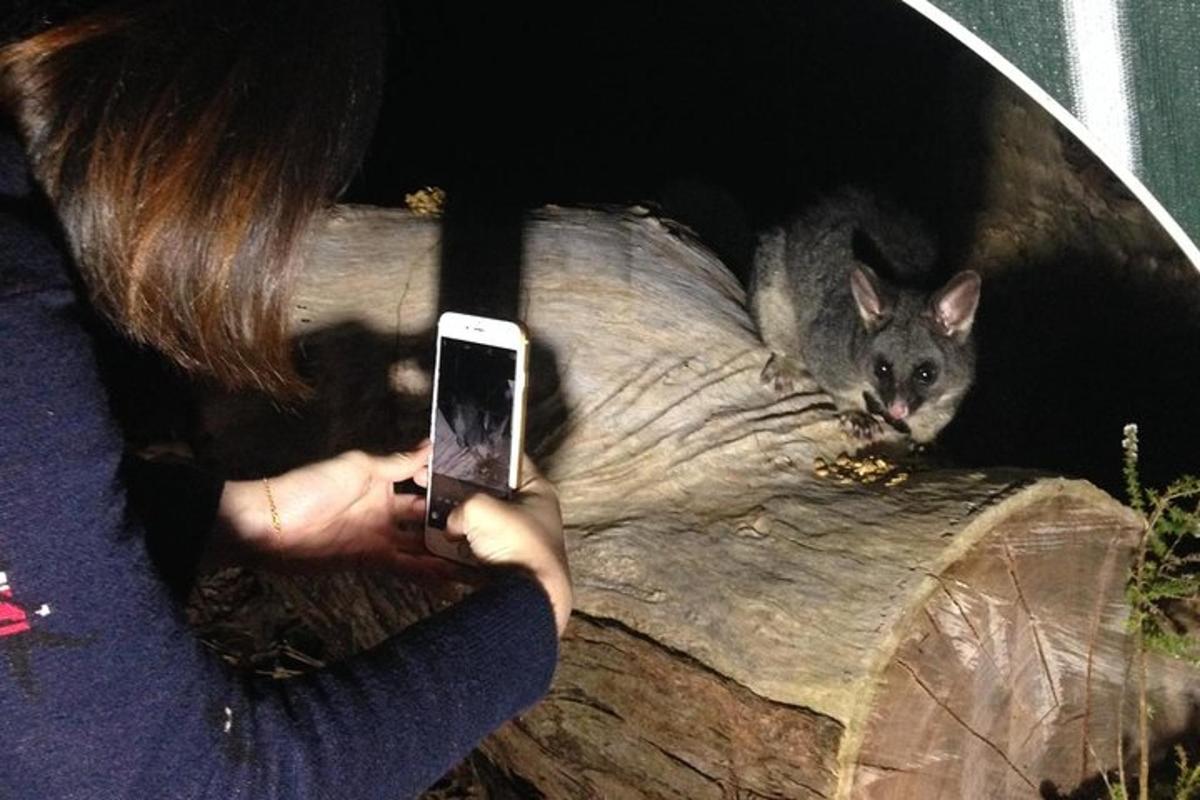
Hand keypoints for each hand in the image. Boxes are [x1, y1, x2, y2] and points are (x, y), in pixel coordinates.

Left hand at [214, 442, 458, 580]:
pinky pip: (405, 566)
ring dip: (446, 551)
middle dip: (454, 522)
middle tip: (491, 531)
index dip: (448, 486)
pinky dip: (426, 572)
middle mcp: (386, 508)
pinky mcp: (371, 560)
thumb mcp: (357, 467)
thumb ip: (396, 463)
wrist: (271, 526)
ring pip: (421, 544)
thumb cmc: (312, 487)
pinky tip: (449, 580)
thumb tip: (429, 447)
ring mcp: (380, 536)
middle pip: (426, 516)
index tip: (482, 490)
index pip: (423, 481)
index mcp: (384, 481)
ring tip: (479, 560)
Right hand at [437, 456, 571, 636]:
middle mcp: (529, 513)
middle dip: (458, 491)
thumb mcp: (481, 509)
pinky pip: (474, 550)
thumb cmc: (519, 549)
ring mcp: (516, 539)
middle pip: (487, 492)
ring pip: (478, 523)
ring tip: (428, 517)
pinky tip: (438, 546)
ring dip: (455, 523)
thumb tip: (451, 524)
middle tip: (432, 485)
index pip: (507, 459)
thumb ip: (460, 506)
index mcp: (536, 490)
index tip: (453, 454)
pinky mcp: (503, 564)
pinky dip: (457, 549)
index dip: (478, 453)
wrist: (529, 600)